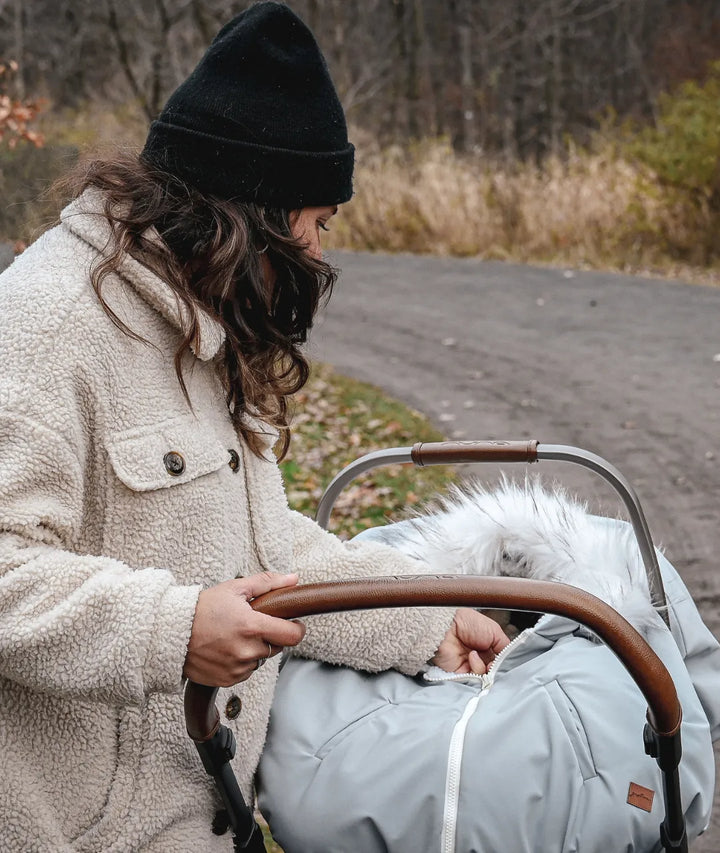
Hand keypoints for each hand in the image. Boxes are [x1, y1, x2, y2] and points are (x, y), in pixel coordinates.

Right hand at [183, 572, 304, 686]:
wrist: (171, 633)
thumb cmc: (203, 608)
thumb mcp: (235, 588)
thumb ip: (267, 583)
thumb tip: (293, 579)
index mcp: (252, 626)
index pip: (292, 636)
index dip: (297, 629)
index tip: (293, 624)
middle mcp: (247, 650)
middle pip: (277, 647)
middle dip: (270, 636)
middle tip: (250, 625)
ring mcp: (237, 668)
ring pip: (260, 660)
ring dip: (254, 650)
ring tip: (233, 636)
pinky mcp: (227, 680)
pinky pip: (245, 673)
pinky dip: (240, 662)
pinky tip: (225, 649)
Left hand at [431, 608, 509, 674]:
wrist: (447, 625)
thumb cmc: (468, 622)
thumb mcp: (494, 631)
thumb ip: (505, 647)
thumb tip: (509, 661)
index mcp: (488, 646)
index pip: (500, 661)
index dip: (504, 663)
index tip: (506, 662)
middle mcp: (479, 657)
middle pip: (494, 671)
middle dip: (496, 668)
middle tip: (493, 662)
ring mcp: (469, 666)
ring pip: (485, 677)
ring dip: (484, 667)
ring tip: (477, 654)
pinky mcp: (460, 673)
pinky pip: (473, 680)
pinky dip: (475, 669)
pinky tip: (471, 657)